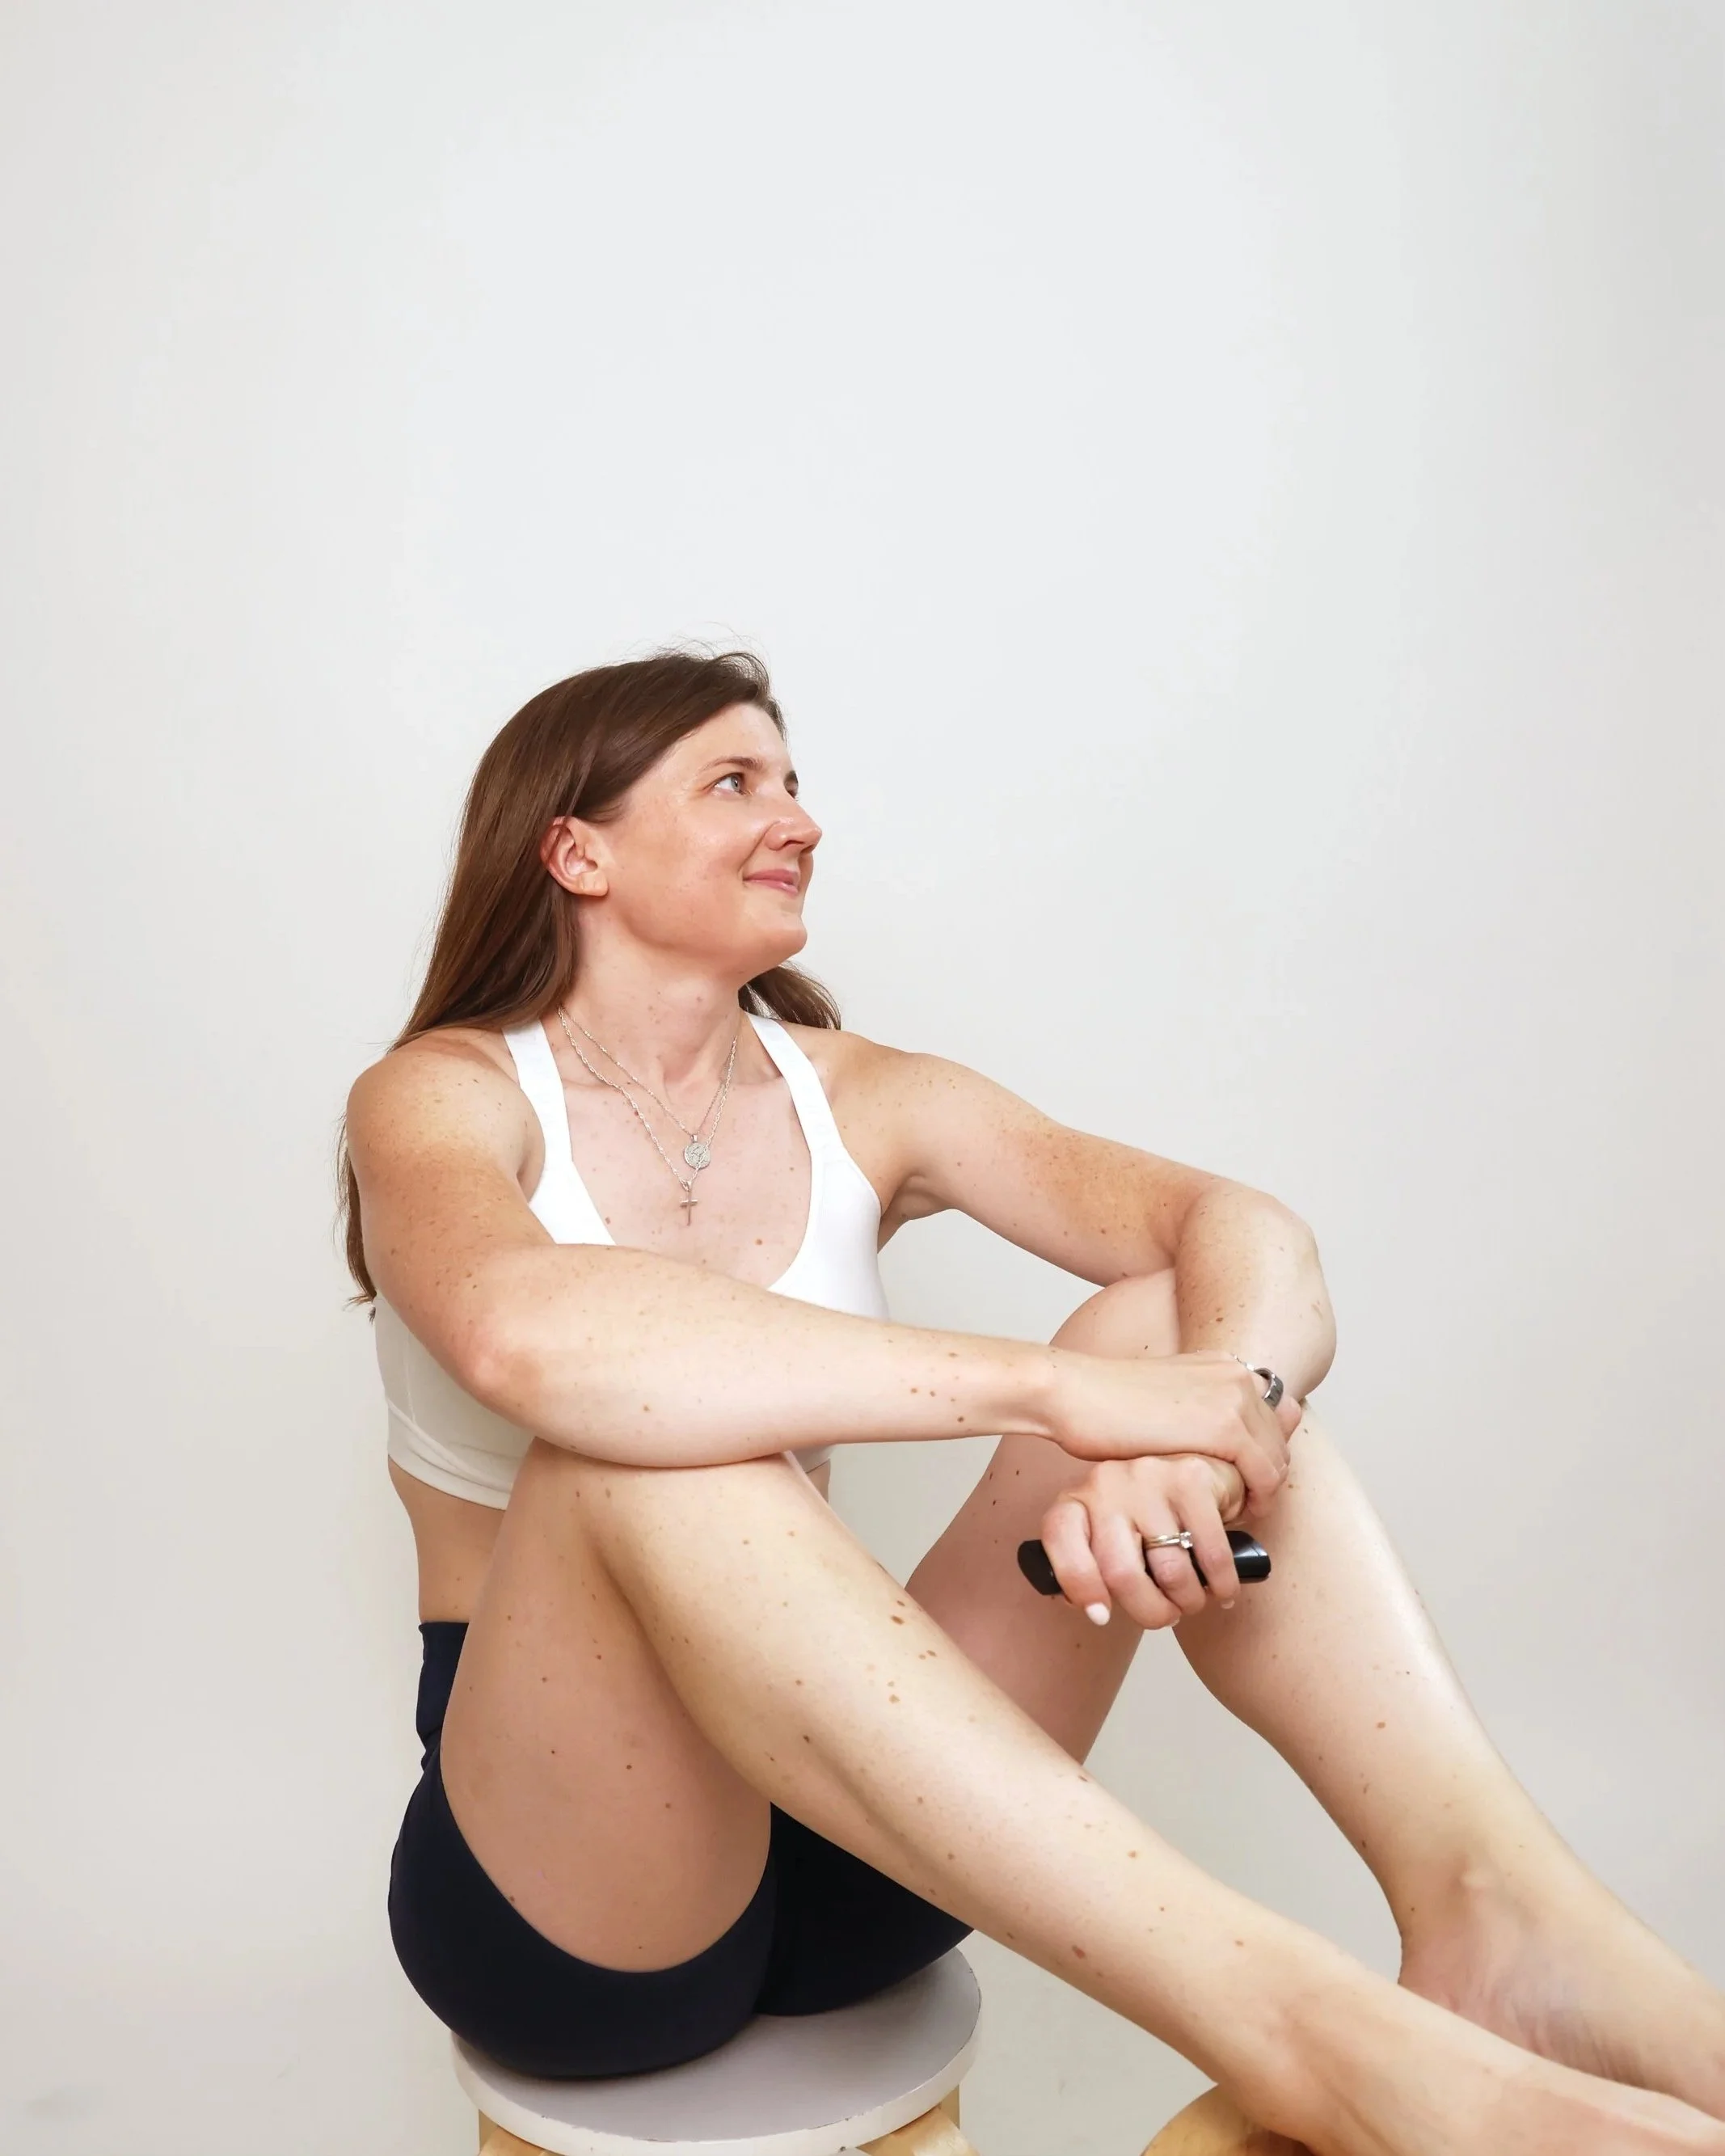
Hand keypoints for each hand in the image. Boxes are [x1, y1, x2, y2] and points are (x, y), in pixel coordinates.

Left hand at [1038, 1454, 1249, 1628]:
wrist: (1200, 1477)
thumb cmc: (1148, 1521)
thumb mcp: (1109, 1539)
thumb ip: (1093, 1570)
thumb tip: (1095, 1611)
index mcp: (1076, 1500)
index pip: (1060, 1539)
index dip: (1079, 1585)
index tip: (1101, 1616)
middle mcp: (1105, 1483)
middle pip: (1120, 1572)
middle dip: (1150, 1611)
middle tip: (1166, 1616)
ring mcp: (1147, 1476)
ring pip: (1169, 1571)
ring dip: (1188, 1601)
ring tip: (1192, 1600)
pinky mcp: (1190, 1479)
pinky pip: (1210, 1554)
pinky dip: (1220, 1585)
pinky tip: (1222, 1589)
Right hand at [1049, 1349, 1299, 1515]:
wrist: (1074, 1394)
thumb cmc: (1102, 1404)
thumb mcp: (1161, 1402)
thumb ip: (1195, 1413)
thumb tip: (1219, 1438)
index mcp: (1221, 1364)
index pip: (1268, 1417)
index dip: (1260, 1454)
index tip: (1241, 1482)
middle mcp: (1234, 1375)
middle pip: (1278, 1438)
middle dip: (1265, 1475)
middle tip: (1242, 1505)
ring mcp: (1233, 1398)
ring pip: (1276, 1458)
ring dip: (1262, 1490)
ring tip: (1236, 1514)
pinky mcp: (1224, 1427)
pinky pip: (1264, 1474)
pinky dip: (1255, 1499)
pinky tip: (1233, 1514)